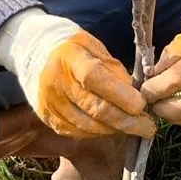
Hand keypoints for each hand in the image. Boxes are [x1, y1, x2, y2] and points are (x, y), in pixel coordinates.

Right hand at [0, 9, 154, 138]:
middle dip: (126, 122)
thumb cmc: (71, 47)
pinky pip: (76, 132)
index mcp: (70, 58)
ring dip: (114, 129)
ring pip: (87, 126)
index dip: (121, 95)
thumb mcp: (93, 46)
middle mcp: (56, 82)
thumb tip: (133, 94)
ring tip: (133, 127)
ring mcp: (49, 102)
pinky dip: (97, 132)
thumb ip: (113, 69)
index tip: (142, 105)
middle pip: (95, 109)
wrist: (32, 50)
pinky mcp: (47, 117)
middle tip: (148, 128)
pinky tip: (110, 127)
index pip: (96, 79)